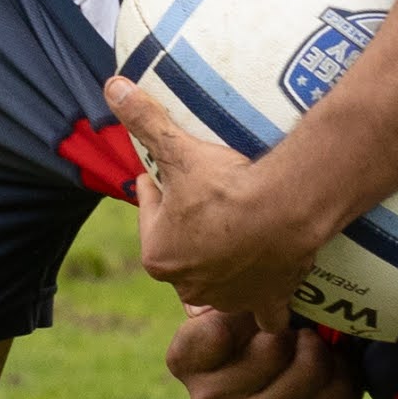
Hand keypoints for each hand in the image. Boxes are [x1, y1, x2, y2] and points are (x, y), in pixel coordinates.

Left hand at [105, 78, 332, 329]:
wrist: (284, 210)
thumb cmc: (226, 186)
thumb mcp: (178, 150)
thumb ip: (145, 120)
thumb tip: (112, 86)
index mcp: (158, 255)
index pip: (150, 212)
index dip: (157, 187)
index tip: (167, 171)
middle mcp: (188, 284)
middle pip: (184, 248)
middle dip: (188, 228)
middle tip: (204, 198)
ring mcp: (229, 296)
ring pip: (219, 281)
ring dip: (222, 264)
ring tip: (235, 234)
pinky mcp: (266, 300)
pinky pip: (264, 312)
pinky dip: (266, 307)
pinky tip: (269, 297)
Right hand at [168, 303, 360, 398]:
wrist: (292, 352)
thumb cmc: (258, 315)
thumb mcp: (239, 293)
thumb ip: (234, 286)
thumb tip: (253, 280)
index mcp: (186, 360)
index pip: (213, 334)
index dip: (249, 313)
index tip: (259, 308)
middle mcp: (208, 398)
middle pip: (267, 356)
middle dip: (293, 332)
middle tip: (297, 325)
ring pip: (299, 383)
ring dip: (319, 356)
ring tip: (317, 342)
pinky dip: (340, 381)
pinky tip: (336, 366)